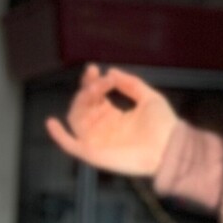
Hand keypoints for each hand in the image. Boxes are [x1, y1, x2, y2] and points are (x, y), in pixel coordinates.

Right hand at [45, 64, 178, 177]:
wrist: (171, 147)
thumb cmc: (164, 125)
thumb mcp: (149, 98)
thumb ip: (131, 84)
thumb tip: (112, 70)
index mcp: (113, 115)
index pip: (94, 96)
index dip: (91, 82)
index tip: (95, 69)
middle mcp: (101, 126)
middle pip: (83, 105)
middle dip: (87, 89)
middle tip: (98, 79)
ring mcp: (96, 140)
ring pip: (76, 118)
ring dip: (80, 101)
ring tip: (93, 90)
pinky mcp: (93, 153)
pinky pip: (70, 146)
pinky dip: (58, 136)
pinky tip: (51, 122)